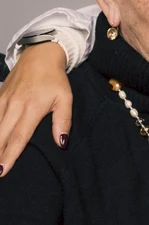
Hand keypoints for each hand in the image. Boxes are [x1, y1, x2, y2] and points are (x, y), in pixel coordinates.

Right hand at [0, 43, 71, 174]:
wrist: (41, 54)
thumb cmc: (55, 78)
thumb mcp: (65, 98)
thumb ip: (63, 121)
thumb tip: (61, 142)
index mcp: (32, 108)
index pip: (19, 136)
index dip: (10, 155)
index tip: (3, 170)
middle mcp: (14, 105)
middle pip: (2, 134)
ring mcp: (4, 99)